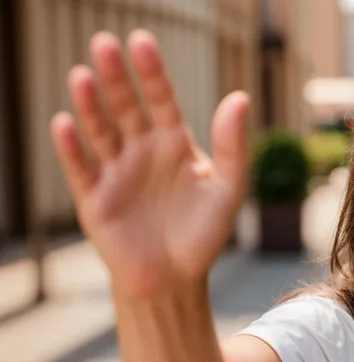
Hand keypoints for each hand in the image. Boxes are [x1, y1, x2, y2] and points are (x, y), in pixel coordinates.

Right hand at [50, 30, 249, 298]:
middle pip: (126, 107)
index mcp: (174, 144)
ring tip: (82, 76)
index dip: (153, 73)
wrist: (175, 280)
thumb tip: (241, 96)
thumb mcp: (228, 190)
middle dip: (117, 77)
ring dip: (90, 105)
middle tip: (105, 43)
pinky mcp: (94, 198)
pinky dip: (72, 148)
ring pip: (100, 131)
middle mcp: (142, 151)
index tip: (142, 43)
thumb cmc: (203, 235)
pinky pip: (81, 168)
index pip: (162, 100)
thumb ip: (235, 146)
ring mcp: (116, 172)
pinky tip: (65, 124)